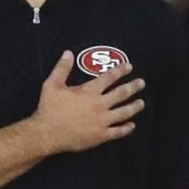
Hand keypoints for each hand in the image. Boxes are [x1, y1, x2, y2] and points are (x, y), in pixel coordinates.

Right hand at [30, 51, 144, 154]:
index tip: (130, 67)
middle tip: (142, 83)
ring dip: (134, 107)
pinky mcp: (101, 135)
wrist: (47, 133)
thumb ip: (62, 68)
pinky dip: (126, 128)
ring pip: (124, 112)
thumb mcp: (52, 85)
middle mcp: (99, 105)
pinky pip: (118, 132)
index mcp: (89, 91)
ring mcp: (102, 121)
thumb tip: (68, 53)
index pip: (109, 77)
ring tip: (141, 103)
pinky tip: (132, 125)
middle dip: (133, 87)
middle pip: (121, 93)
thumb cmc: (49, 109)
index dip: (121, 71)